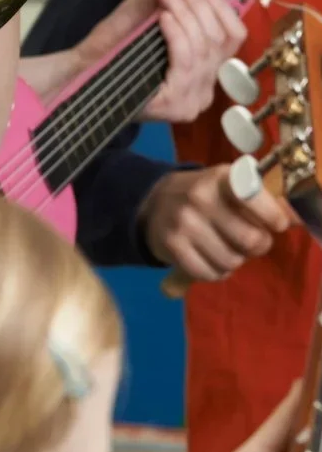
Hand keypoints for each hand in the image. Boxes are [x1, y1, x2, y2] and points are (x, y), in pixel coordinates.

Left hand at [46, 0, 244, 122]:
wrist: (81, 71)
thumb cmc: (115, 43)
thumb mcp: (146, 12)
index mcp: (207, 71)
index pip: (234, 36)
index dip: (219, 7)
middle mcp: (205, 90)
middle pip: (219, 39)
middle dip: (197, 4)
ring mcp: (191, 101)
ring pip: (203, 48)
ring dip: (185, 13)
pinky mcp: (174, 104)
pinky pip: (185, 61)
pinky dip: (176, 34)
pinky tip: (163, 17)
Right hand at [139, 163, 296, 284]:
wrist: (155, 201)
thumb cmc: (208, 194)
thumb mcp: (235, 186)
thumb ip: (268, 200)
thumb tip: (296, 219)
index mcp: (221, 178)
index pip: (258, 201)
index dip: (275, 219)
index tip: (275, 224)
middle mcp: (200, 197)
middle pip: (251, 240)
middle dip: (257, 245)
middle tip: (249, 240)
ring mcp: (183, 222)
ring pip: (231, 261)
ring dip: (234, 261)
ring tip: (226, 248)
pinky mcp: (170, 245)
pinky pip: (208, 274)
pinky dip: (215, 272)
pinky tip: (209, 258)